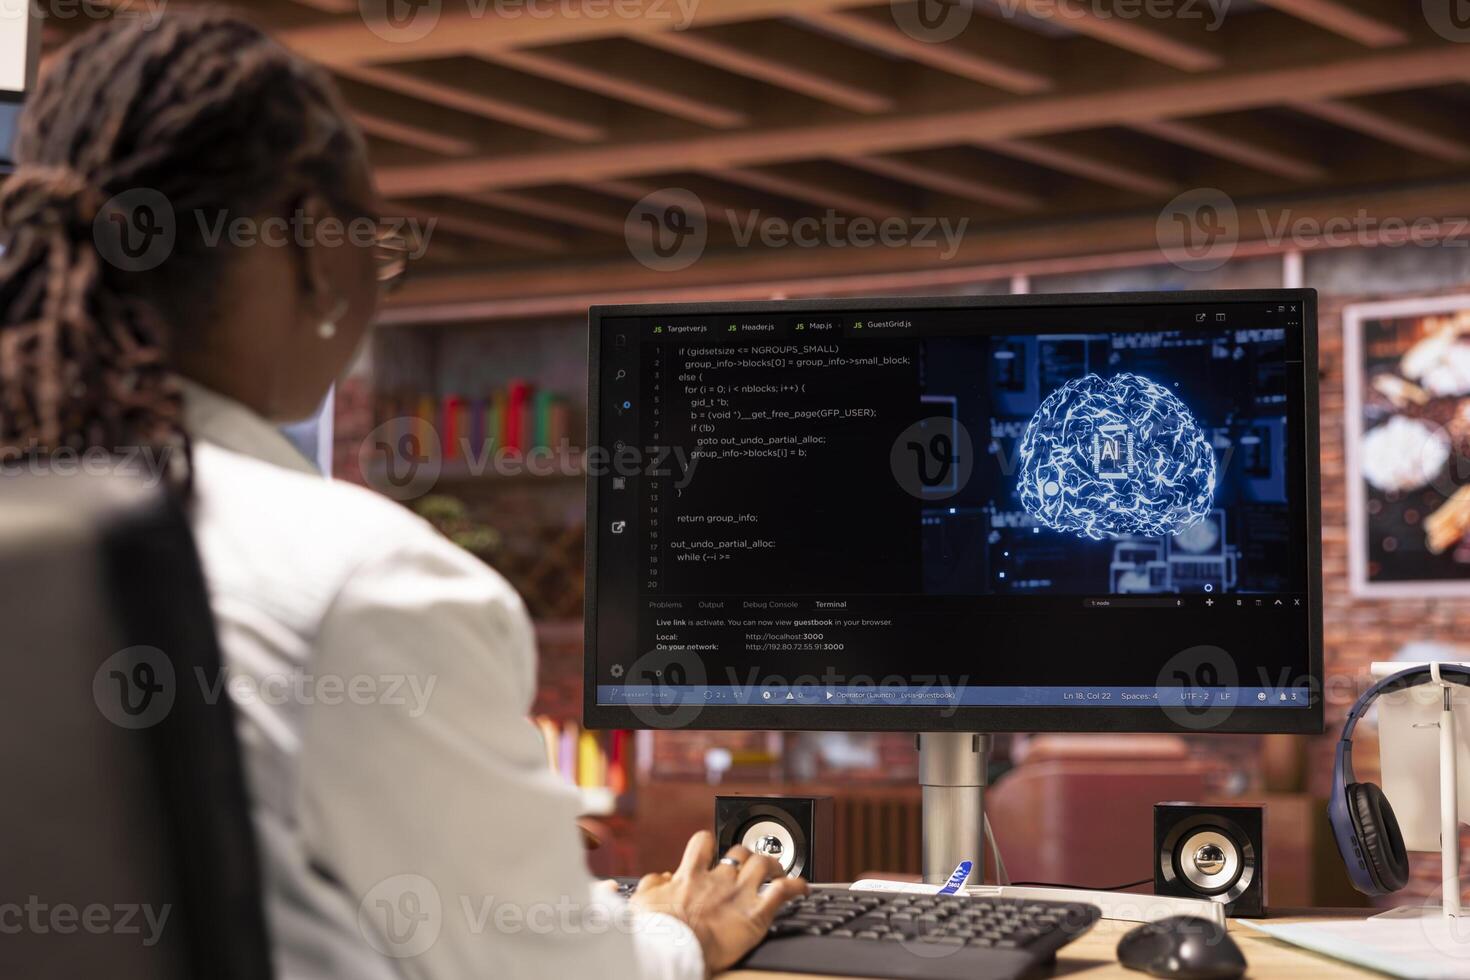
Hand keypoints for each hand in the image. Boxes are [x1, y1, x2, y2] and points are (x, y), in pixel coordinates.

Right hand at [629, 830, 808, 973]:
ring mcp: (738, 894)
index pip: (703, 843)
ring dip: (774, 864)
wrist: (673, 949)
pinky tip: (803, 888)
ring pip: (764, 864)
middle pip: (739, 852)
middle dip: (746, 855)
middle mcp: (717, 880)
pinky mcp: (756, 914)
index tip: (714, 851)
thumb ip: (651, 885)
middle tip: (750, 865)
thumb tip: (660, 878)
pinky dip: (796, 886)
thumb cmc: (655, 931)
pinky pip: (783, 892)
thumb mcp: (641, 903)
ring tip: (779, 870)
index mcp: (690, 876)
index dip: (711, 844)